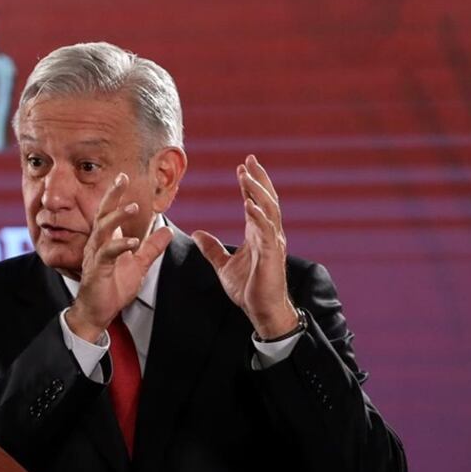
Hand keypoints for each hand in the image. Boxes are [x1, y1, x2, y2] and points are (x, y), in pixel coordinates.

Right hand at [67, 173, 173, 342]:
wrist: (97, 312)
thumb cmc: (112, 288)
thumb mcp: (138, 265)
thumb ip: (151, 248)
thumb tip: (168, 231)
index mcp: (105, 240)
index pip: (109, 212)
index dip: (115, 195)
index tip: (122, 176)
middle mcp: (97, 244)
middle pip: (102, 214)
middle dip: (112, 195)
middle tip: (121, 178)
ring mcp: (95, 256)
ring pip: (103, 230)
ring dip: (117, 217)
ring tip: (132, 207)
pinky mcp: (97, 270)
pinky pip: (107, 254)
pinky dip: (120, 246)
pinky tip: (133, 242)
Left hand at [191, 155, 297, 338]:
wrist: (262, 311)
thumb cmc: (249, 289)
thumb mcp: (224, 265)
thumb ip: (212, 248)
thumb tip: (198, 233)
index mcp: (258, 234)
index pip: (256, 202)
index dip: (250, 184)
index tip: (242, 167)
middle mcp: (269, 235)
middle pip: (266, 200)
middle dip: (259, 179)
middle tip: (249, 160)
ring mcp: (272, 244)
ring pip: (269, 211)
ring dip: (259, 192)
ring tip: (248, 176)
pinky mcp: (271, 257)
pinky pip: (267, 233)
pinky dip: (259, 217)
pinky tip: (250, 205)